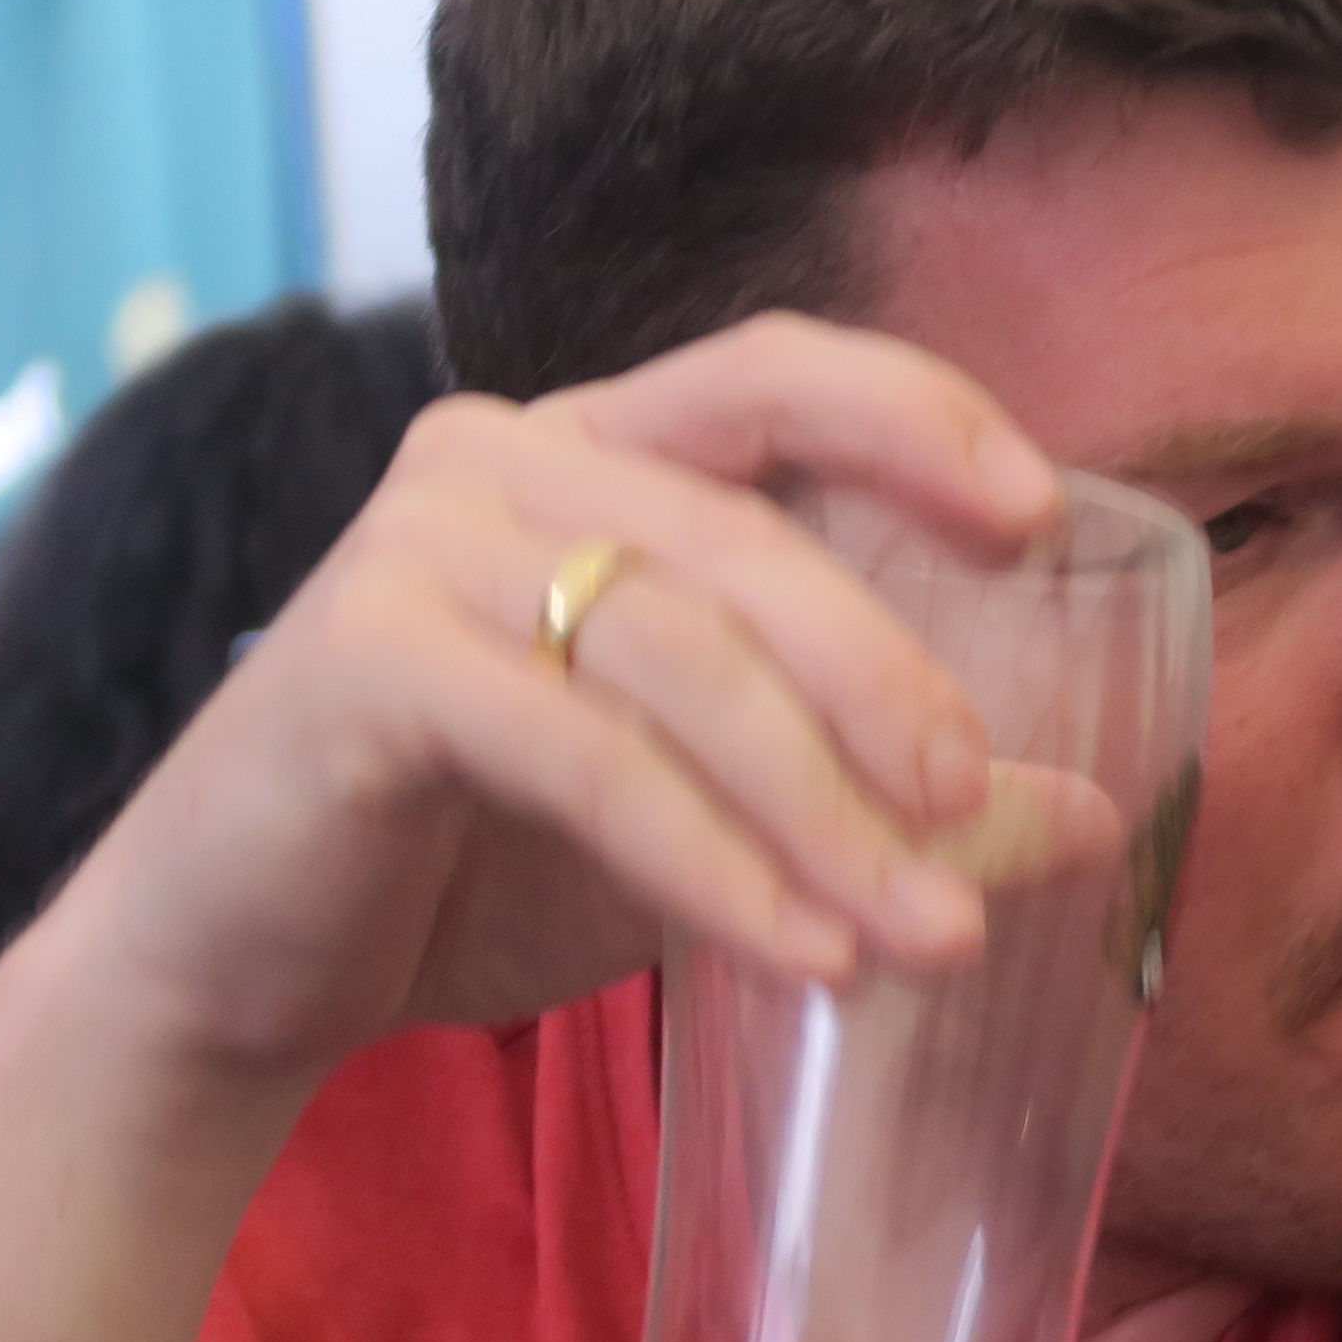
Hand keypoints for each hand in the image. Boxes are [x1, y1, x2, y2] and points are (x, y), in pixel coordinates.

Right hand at [25, 316, 1061, 1093]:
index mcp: (598, 449)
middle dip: (886, 679)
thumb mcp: (727, 820)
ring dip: (819, 807)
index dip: (915, 418)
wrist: (238, 966)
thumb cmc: (487, 860)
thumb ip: (890, 800)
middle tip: (978, 809)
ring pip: (676, 652)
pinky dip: (710, 858)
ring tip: (923, 938)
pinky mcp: (357, 665)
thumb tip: (1103, 820)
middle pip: (746, 533)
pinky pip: (583, 751)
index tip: (1038, 518)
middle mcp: (501, 460)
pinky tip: (801, 953)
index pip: (777, 375)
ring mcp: (415, 549)